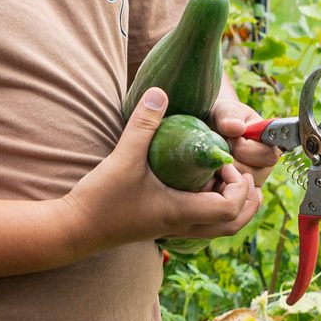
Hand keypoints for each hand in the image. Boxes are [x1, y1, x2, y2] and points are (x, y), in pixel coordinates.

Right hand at [61, 88, 261, 252]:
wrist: (74, 229)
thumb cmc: (100, 199)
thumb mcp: (123, 158)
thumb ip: (143, 124)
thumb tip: (160, 92)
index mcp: (180, 212)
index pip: (229, 209)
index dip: (238, 186)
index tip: (224, 161)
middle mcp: (181, 225)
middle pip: (232, 225)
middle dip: (246, 201)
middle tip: (243, 172)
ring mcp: (171, 229)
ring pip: (216, 227)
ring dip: (231, 204)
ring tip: (226, 175)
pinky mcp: (161, 226)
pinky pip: (199, 222)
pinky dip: (210, 205)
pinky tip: (196, 182)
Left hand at [210, 89, 279, 188]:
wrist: (206, 127)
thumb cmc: (221, 117)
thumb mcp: (225, 111)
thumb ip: (230, 116)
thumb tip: (236, 127)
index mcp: (268, 146)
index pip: (266, 156)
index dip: (244, 148)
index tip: (231, 138)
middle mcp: (263, 167)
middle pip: (251, 175)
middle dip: (230, 161)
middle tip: (218, 148)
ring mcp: (250, 183)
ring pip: (238, 188)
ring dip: (221, 173)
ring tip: (213, 158)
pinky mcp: (235, 194)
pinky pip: (228, 199)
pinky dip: (215, 186)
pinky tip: (207, 174)